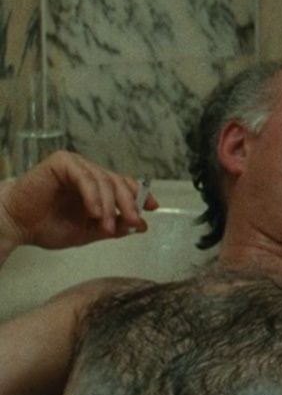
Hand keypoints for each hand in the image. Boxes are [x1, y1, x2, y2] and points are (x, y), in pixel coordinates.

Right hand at [0, 151, 156, 253]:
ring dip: (110, 205)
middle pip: (118, 182)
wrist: (14, 226)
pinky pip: (84, 177)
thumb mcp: (87, 232)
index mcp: (96, 186)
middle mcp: (88, 172)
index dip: (140, 195)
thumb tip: (142, 226)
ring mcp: (76, 165)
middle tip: (134, 222)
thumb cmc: (47, 228)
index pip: (124, 185)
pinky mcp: (62, 162)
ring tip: (107, 226)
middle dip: (129, 203)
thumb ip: (114, 227)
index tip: (153, 208)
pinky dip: (93, 196)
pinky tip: (95, 213)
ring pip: (104, 180)